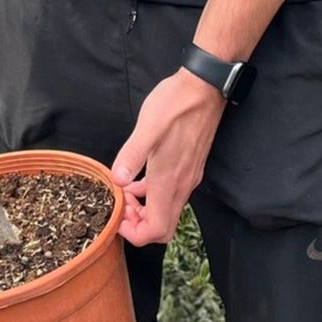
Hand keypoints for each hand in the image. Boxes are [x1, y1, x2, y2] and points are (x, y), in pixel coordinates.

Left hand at [111, 69, 225, 245]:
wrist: (204, 88)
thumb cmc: (175, 105)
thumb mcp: (147, 128)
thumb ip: (132, 156)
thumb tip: (117, 179)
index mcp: (168, 181)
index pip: (155, 230)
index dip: (134, 233)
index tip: (117, 216)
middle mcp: (181, 185)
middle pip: (162, 228)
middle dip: (138, 226)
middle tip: (120, 205)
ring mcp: (188, 177)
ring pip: (166, 211)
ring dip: (145, 210)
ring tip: (124, 191)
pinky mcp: (190, 166)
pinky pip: (170, 193)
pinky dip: (153, 194)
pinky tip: (138, 178)